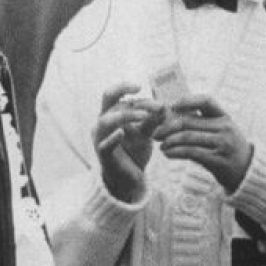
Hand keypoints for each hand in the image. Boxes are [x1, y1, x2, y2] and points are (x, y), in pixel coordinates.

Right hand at [94, 84, 164, 202]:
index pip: (114, 94)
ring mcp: (100, 138)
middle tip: (140, 92)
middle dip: (124, 93)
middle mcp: (102, 123)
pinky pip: (105, 144)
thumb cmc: (134, 151)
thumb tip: (164, 104)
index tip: (141, 86)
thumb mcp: (146, 132)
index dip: (126, 87)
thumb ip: (153, 119)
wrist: (130, 179)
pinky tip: (122, 133)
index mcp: (110, 114)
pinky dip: (113, 138)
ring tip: (143, 115)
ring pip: (107, 120)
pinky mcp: (103, 154)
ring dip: (125, 115)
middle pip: (107, 99)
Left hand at [155, 96, 252, 192]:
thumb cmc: (228, 149)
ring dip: (170, 141)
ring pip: (188, 137)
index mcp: (225, 117)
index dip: (188, 100)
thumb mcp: (222, 132)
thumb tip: (172, 118)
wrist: (247, 171)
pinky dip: (176, 152)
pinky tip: (168, 154)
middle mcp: (224, 128)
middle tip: (156, 133)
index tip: (172, 105)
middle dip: (168, 127)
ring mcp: (222, 143)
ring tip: (161, 146)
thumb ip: (203, 124)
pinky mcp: (217, 159)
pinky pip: (191, 152)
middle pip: (189, 121)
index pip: (206, 101)